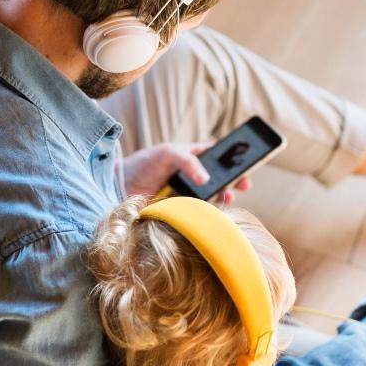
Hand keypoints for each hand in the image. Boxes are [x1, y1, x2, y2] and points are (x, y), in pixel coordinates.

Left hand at [122, 142, 251, 202]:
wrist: (120, 187)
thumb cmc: (143, 164)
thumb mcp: (167, 153)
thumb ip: (188, 161)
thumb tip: (206, 179)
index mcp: (192, 156)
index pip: (217, 156)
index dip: (233, 159)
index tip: (246, 165)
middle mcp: (192, 175)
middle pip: (220, 177)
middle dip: (234, 181)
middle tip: (244, 185)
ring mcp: (188, 192)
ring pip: (212, 195)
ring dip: (222, 197)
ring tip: (227, 198)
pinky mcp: (182, 209)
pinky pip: (199, 211)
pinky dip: (207, 212)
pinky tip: (211, 211)